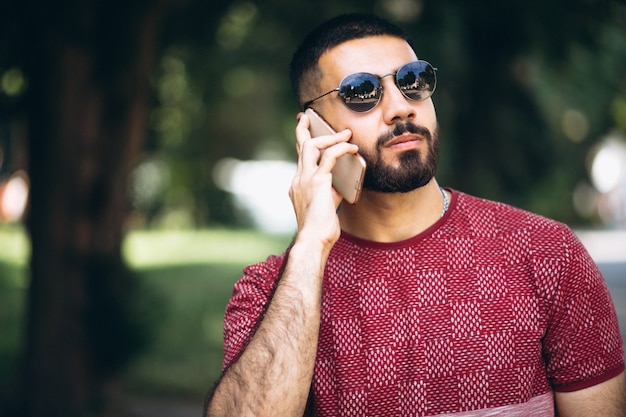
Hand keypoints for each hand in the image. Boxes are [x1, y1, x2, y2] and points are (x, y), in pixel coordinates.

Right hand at [289, 112, 357, 248]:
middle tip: (312, 117)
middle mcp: (299, 178)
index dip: (303, 140)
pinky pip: (330, 157)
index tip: (305, 127)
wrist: (314, 240)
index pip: (300, 157)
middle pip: (302, 145)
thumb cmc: (320, 229)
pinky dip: (342, 148)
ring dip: (330, 137)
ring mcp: (306, 179)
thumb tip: (344, 182)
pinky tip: (352, 148)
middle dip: (307, 129)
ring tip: (345, 134)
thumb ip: (331, 191)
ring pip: (312, 146)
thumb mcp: (326, 205)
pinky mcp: (317, 181)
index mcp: (298, 184)